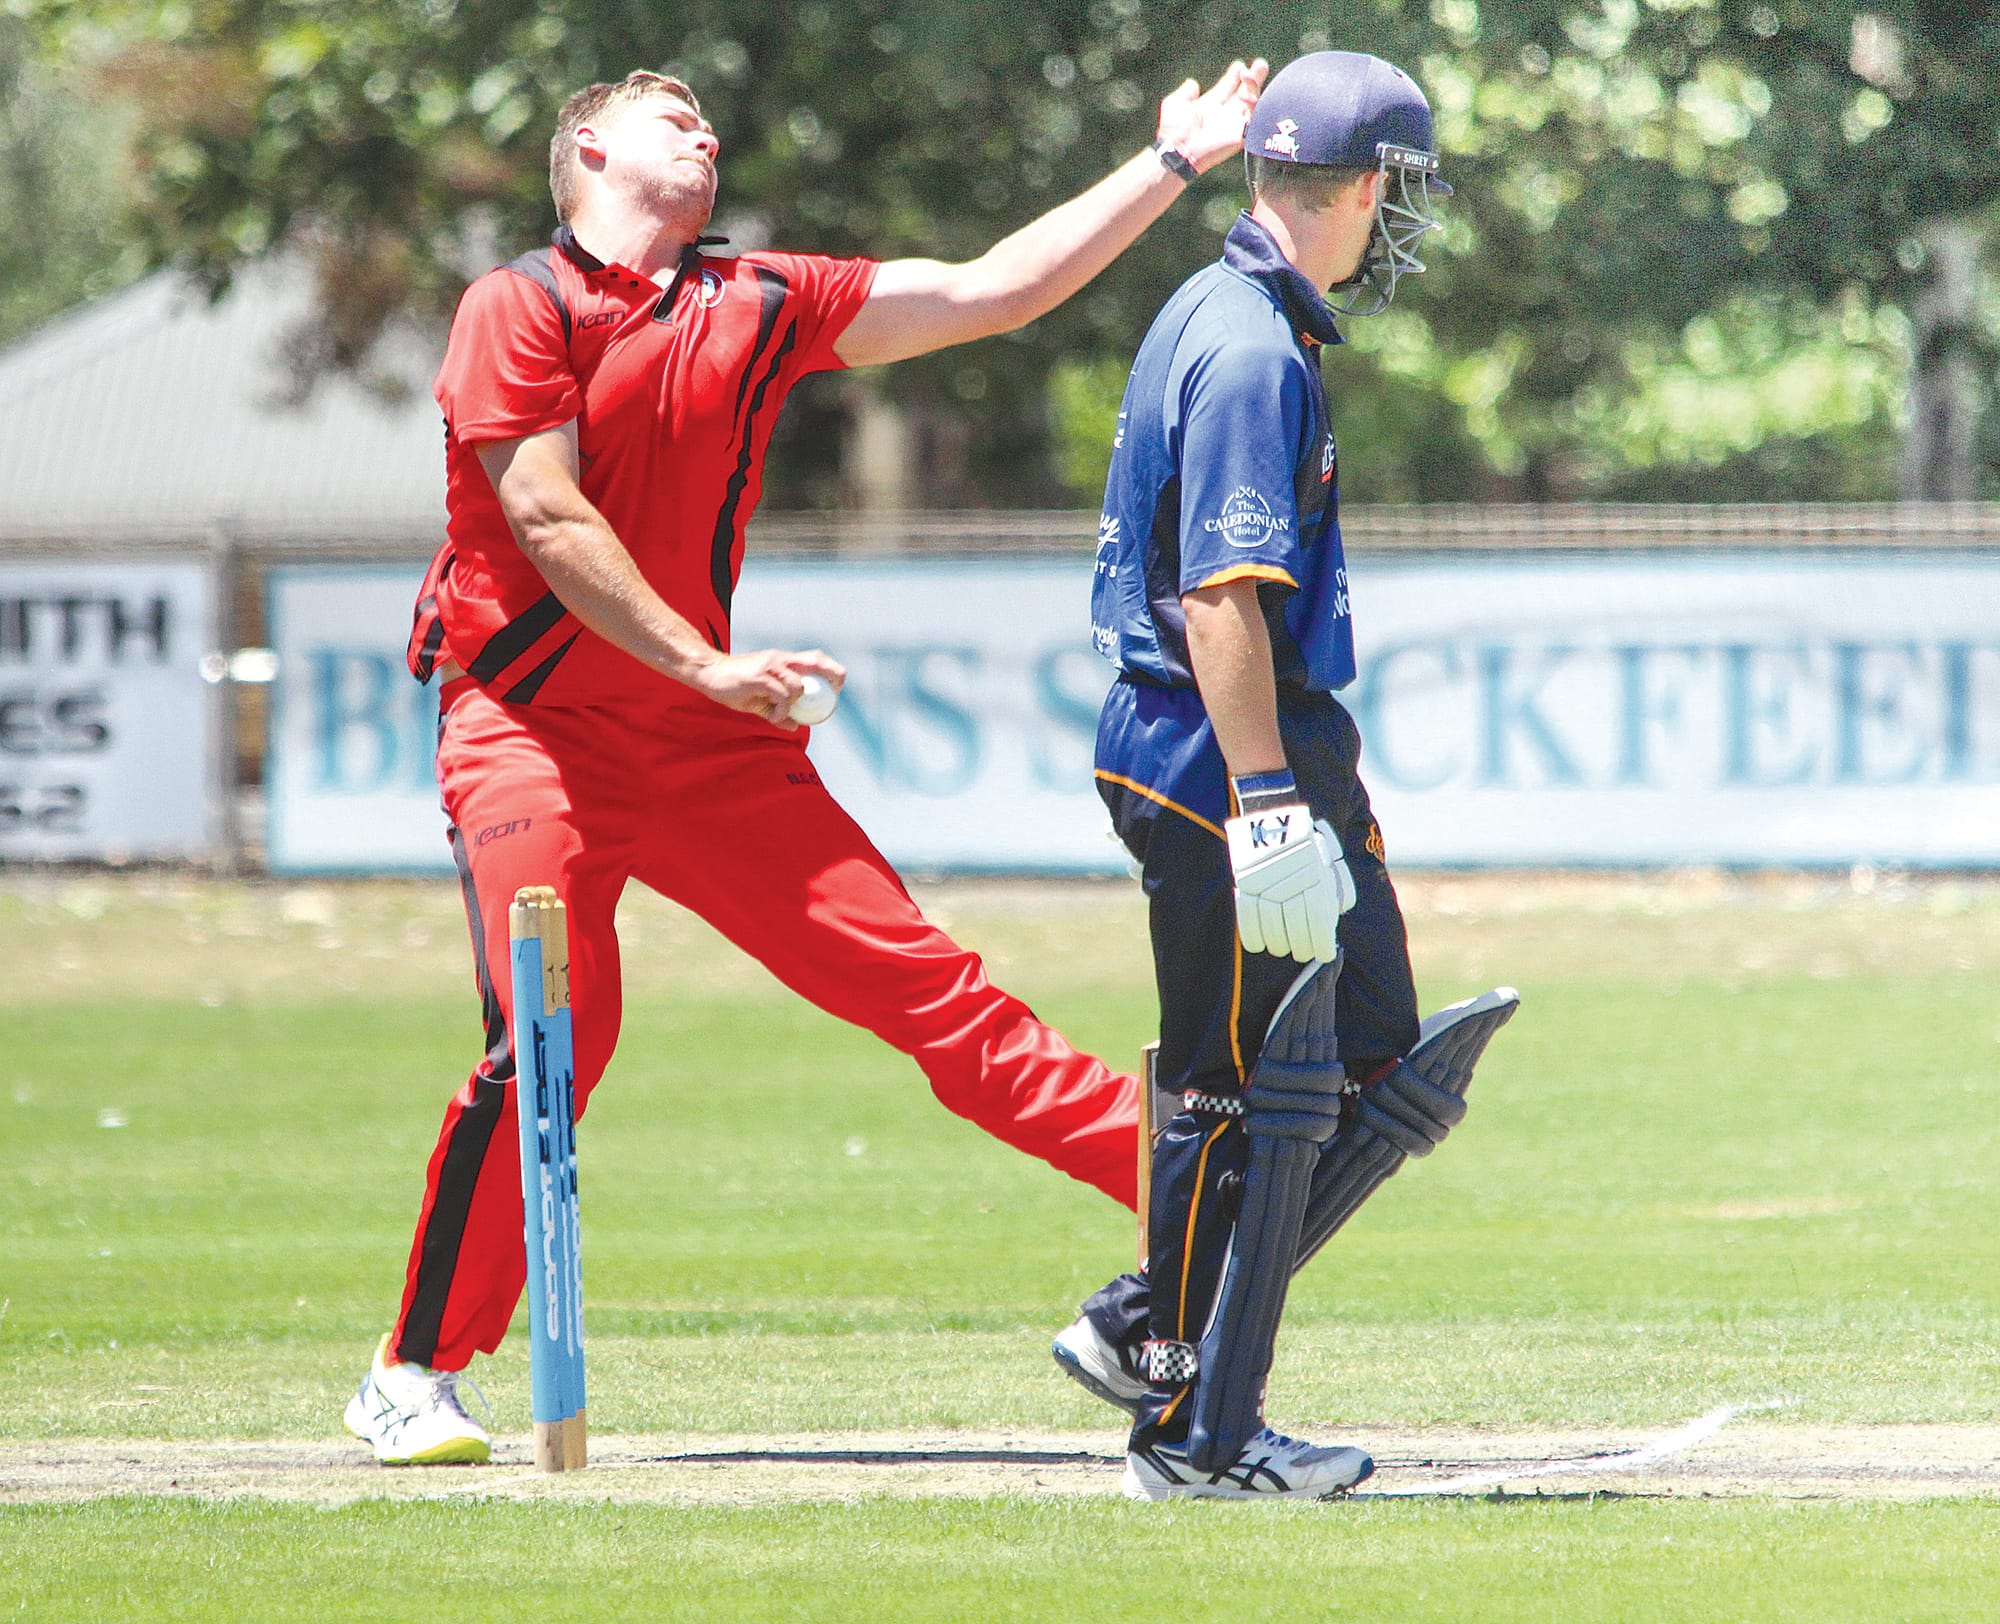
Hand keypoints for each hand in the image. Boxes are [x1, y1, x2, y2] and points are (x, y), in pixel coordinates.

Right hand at [689, 648, 843, 730]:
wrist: (709, 673)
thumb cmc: (734, 686)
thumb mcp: (760, 701)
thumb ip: (778, 711)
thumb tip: (796, 726)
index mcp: (782, 661)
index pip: (814, 658)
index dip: (830, 670)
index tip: (837, 686)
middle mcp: (779, 659)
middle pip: (815, 660)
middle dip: (832, 674)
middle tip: (835, 692)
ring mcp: (769, 666)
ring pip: (798, 686)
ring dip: (795, 704)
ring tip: (780, 713)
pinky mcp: (759, 677)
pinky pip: (780, 696)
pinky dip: (781, 709)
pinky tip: (773, 715)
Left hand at [1154, 57, 1269, 175]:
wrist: (1178, 149)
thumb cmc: (1173, 129)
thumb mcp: (1176, 103)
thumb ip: (1185, 92)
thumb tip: (1192, 84)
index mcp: (1210, 104)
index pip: (1228, 87)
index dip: (1235, 76)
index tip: (1239, 66)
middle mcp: (1224, 113)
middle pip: (1245, 93)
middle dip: (1254, 79)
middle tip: (1261, 64)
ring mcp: (1233, 124)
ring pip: (1252, 104)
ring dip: (1255, 88)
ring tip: (1251, 74)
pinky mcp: (1239, 136)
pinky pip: (1254, 120)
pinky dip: (1254, 106)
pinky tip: (1247, 95)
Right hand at [1225, 807, 1355, 962]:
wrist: (1273, 811)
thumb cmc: (1305, 838)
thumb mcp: (1327, 857)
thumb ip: (1333, 887)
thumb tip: (1334, 917)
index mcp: (1315, 876)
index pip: (1317, 921)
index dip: (1321, 943)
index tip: (1324, 954)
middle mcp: (1291, 882)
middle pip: (1295, 927)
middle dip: (1301, 947)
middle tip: (1303, 954)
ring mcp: (1265, 882)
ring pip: (1271, 924)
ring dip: (1278, 944)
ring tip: (1282, 950)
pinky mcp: (1244, 879)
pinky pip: (1246, 914)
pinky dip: (1251, 934)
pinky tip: (1257, 946)